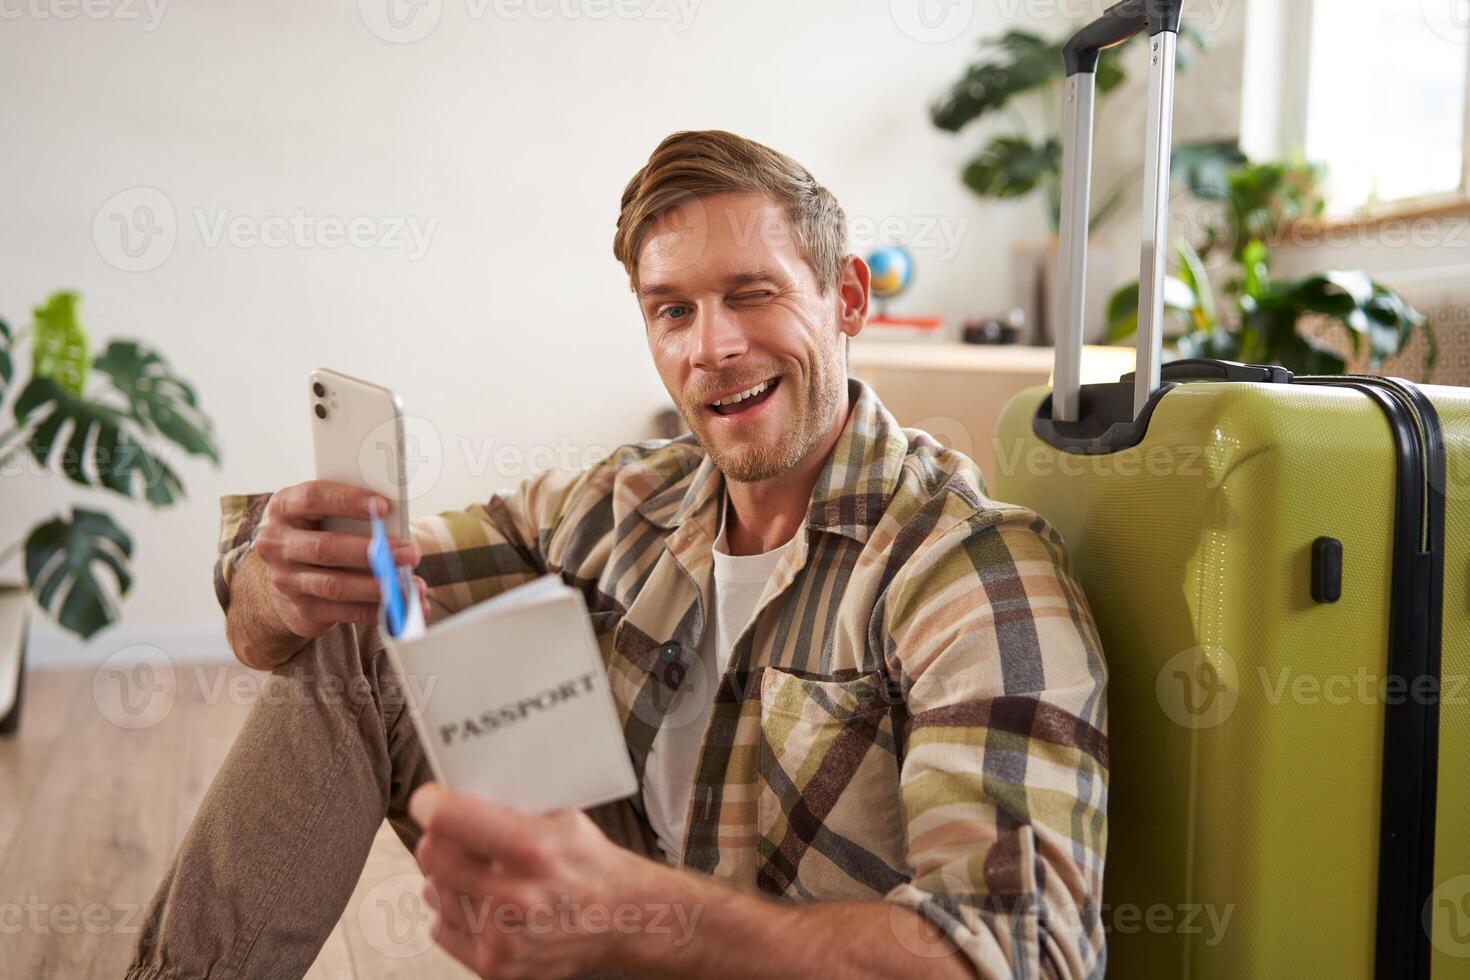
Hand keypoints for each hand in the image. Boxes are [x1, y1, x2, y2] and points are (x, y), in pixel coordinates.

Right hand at [251, 480, 428, 638]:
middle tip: (410, 553)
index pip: (312, 498)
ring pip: (335, 585)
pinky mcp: (300, 608)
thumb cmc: (322, 534)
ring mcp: (285, 579)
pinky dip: (373, 611)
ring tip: (410, 585)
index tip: (384, 505)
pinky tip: (398, 608)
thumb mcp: (328, 516)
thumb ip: (354, 515)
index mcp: (285, 508)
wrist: (289, 577)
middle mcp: (278, 543)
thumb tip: (397, 525)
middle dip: (372, 552)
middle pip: (325, 548)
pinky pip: (341, 611)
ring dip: (378, 586)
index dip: (348, 500)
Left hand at [409, 783, 671, 978]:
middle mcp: (516, 896)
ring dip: (448, 877)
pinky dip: (453, 913)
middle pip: (433, 855)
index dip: (430, 804)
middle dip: (438, 838)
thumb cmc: (588, 862)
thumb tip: (457, 789)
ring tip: (478, 871)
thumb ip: (512, 807)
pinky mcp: (495, 966)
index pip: (450, 820)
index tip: (429, 799)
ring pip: (434, 891)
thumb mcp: (562, 819)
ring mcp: (503, 937)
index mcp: (535, 849)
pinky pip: (441, 928)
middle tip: (451, 833)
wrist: (622, 920)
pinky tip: (479, 902)